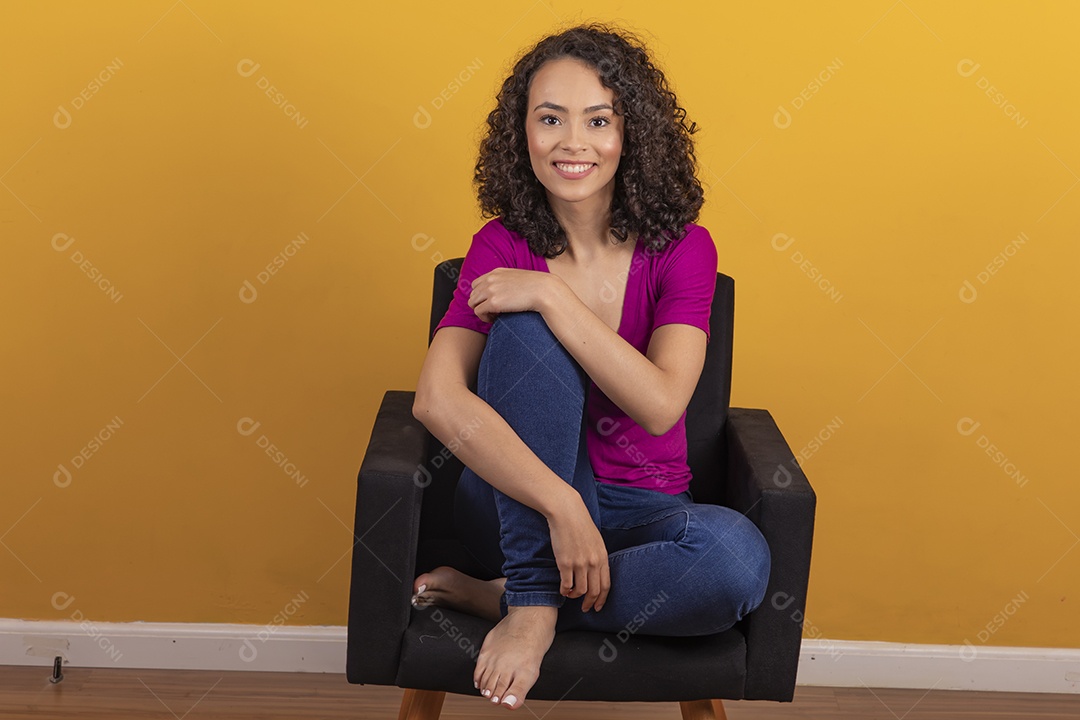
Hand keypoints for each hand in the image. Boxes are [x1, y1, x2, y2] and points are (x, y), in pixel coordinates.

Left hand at [468, 269, 561, 323]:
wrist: (544, 290)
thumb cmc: (536, 287)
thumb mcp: (517, 278)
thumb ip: (506, 282)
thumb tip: (503, 293)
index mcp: (496, 272)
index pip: (476, 284)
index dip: (482, 296)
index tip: (492, 303)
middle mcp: (490, 279)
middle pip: (473, 295)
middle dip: (481, 304)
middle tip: (494, 311)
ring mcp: (491, 290)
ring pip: (473, 303)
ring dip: (481, 311)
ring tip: (495, 315)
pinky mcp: (493, 303)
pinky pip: (478, 312)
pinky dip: (484, 317)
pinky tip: (496, 318)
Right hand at [546, 495, 609, 612]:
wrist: (567, 513)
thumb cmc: (580, 524)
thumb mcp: (596, 541)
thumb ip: (598, 557)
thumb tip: (596, 572)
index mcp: (603, 557)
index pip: (606, 585)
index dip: (602, 599)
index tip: (598, 607)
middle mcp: (593, 563)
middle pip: (594, 591)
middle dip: (590, 603)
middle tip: (585, 608)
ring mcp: (579, 564)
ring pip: (579, 590)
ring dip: (575, 596)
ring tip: (570, 595)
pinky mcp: (565, 563)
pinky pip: (566, 585)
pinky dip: (565, 591)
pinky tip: (563, 590)